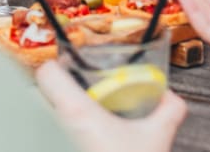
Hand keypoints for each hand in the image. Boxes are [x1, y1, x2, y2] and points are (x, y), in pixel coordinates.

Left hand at [35, 61, 185, 151]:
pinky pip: (48, 136)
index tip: (69, 68)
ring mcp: (53, 141)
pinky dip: (60, 134)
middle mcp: (58, 126)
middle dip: (56, 93)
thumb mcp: (156, 139)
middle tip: (76, 95)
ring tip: (78, 121)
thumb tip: (170, 97)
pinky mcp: (54, 146)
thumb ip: (168, 111)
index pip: (46, 73)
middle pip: (39, 95)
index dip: (57, 66)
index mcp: (77, 112)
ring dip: (55, 116)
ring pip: (42, 118)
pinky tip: (82, 139)